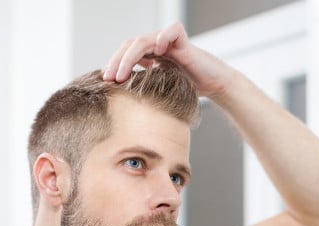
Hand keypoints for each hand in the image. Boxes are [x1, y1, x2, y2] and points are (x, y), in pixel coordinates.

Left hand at [102, 22, 233, 98]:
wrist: (213, 84)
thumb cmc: (188, 88)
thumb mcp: (159, 89)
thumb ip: (143, 88)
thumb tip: (119, 100)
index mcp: (148, 54)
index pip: (125, 52)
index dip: (114, 64)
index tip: (105, 80)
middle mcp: (156, 45)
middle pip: (129, 44)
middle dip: (116, 61)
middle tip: (108, 79)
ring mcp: (168, 41)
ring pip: (143, 40)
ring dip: (129, 57)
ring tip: (122, 75)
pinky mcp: (183, 41)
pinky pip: (172, 31)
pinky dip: (163, 38)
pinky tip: (158, 53)